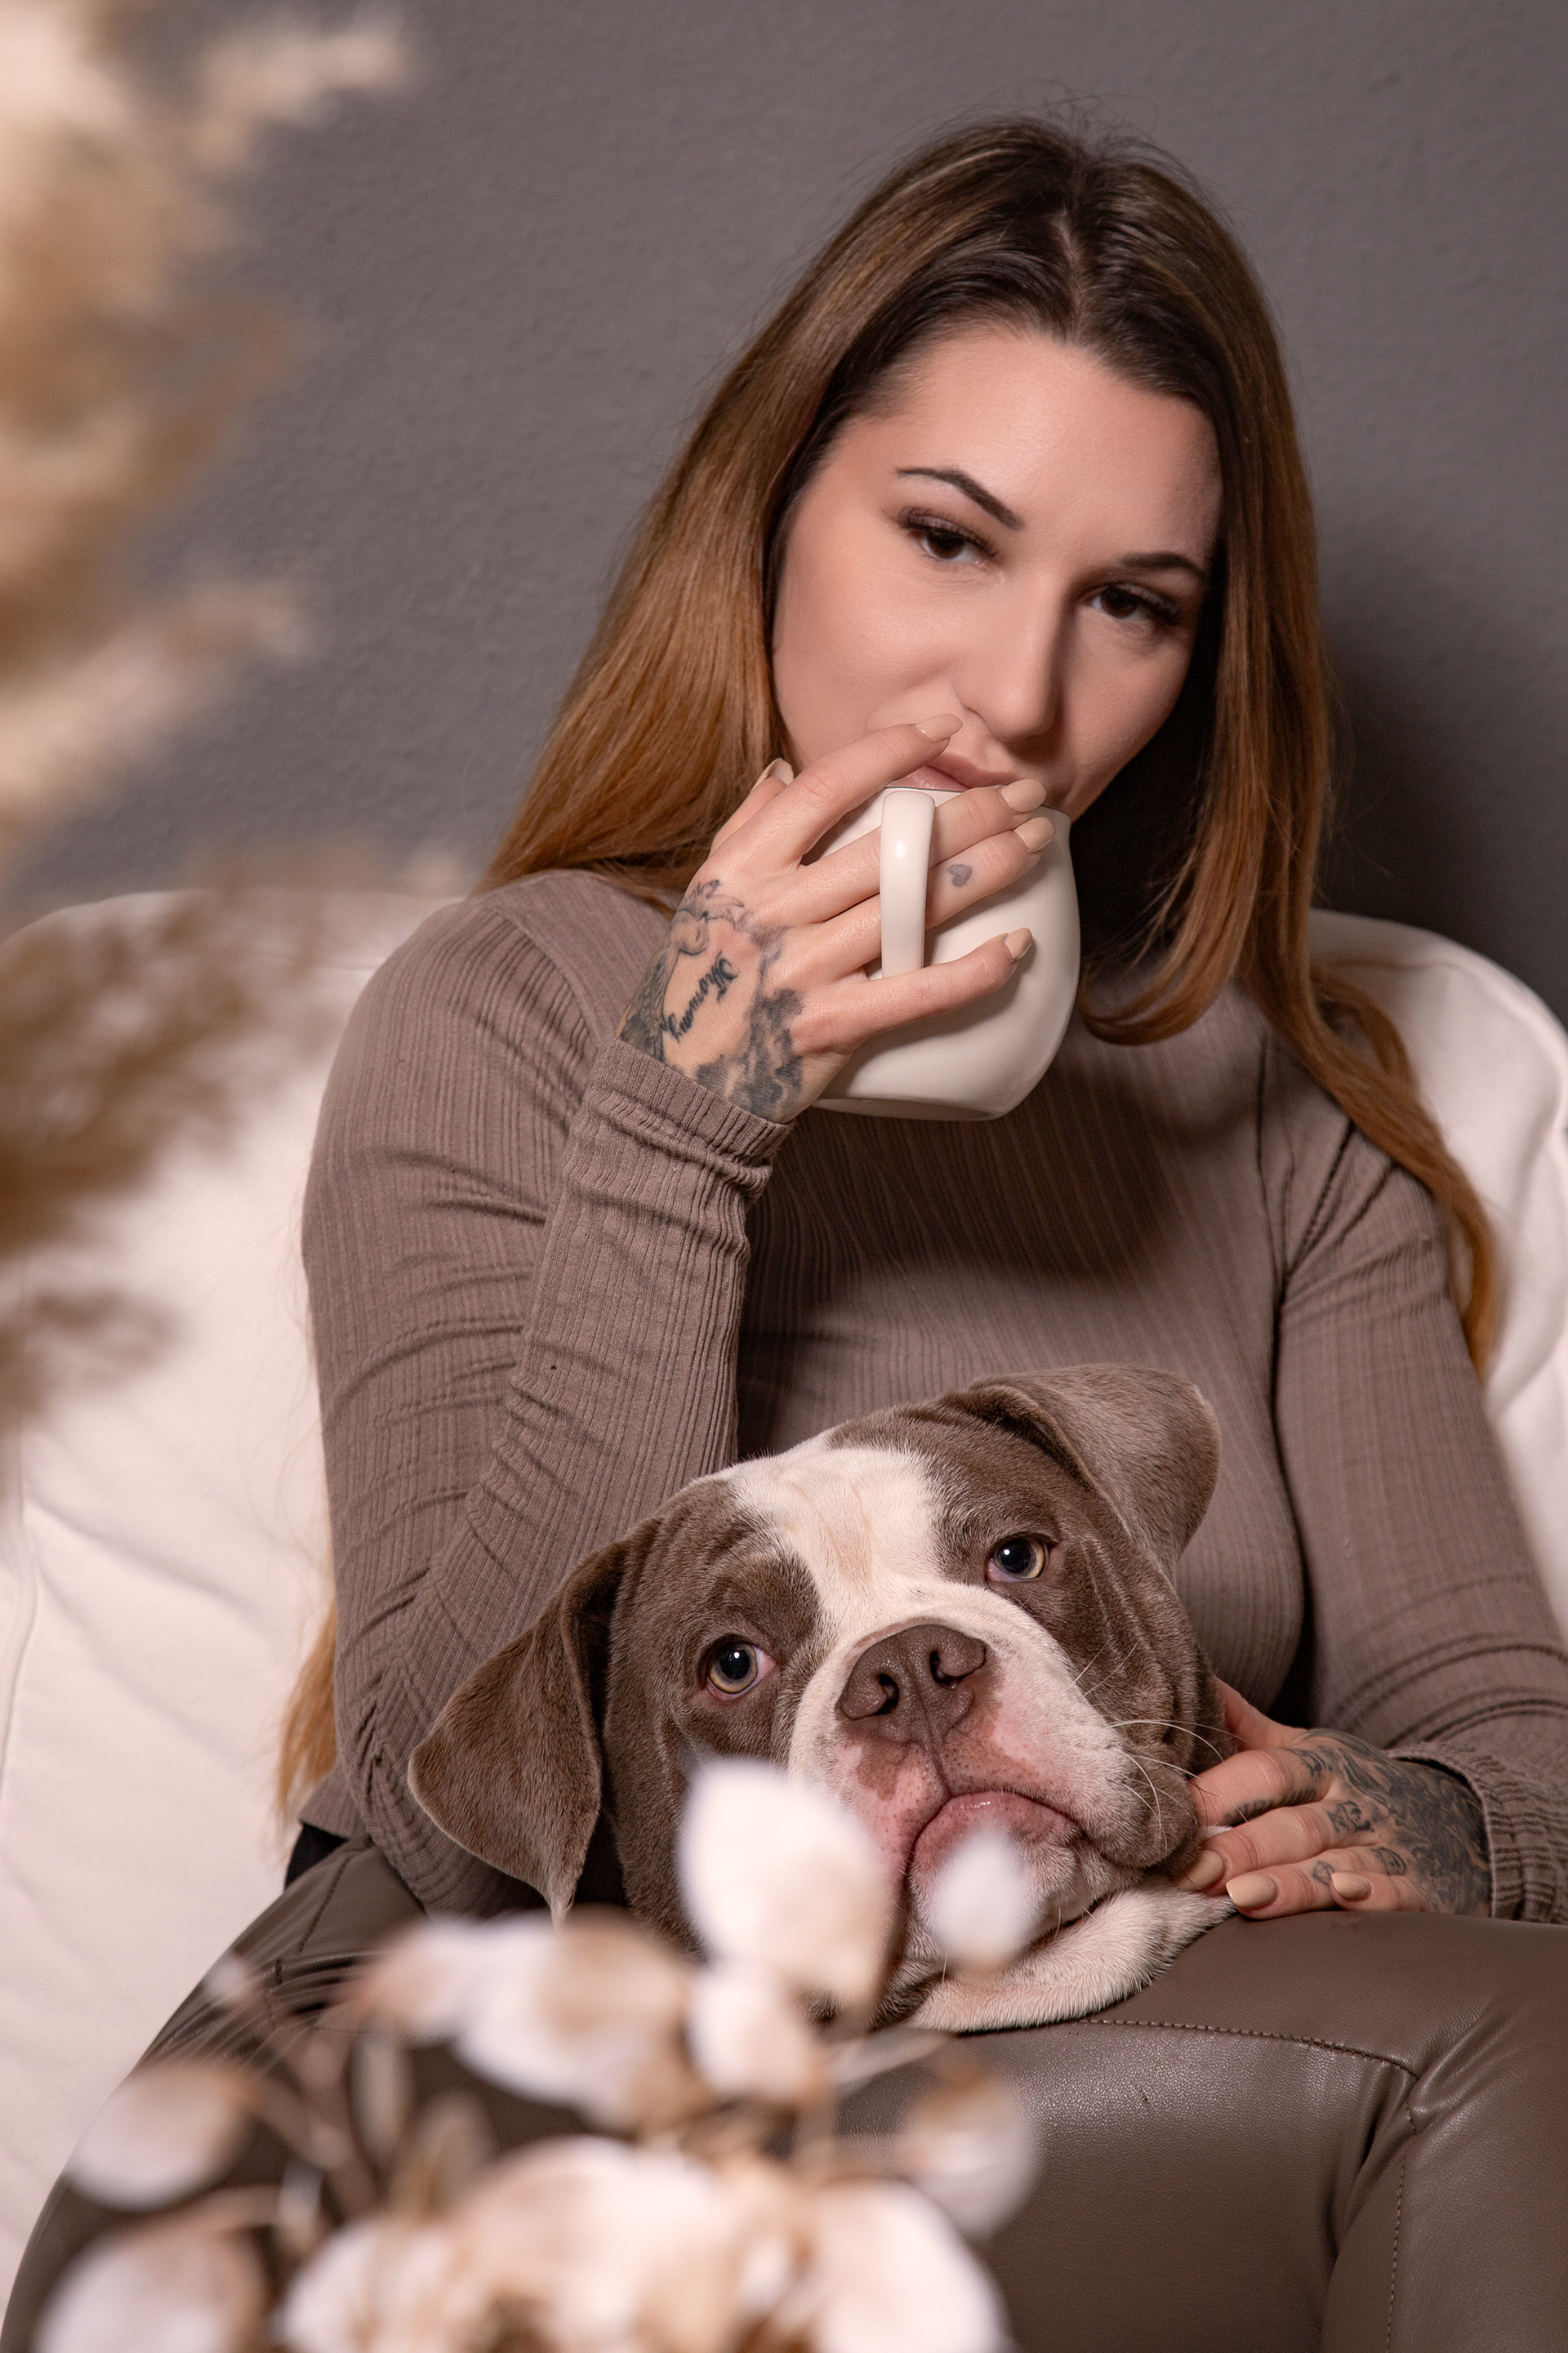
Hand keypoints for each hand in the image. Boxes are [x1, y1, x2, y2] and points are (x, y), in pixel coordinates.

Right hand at [617, 718, 1049, 1119]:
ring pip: (914, 906)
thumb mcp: (705, 895)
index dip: (890, 751)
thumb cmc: (696, 982)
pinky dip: (975, 971)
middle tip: (1026, 793)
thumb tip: (784, 769)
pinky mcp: (831, 1029)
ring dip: (988, 868)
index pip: (824, 788)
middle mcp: (772, 912)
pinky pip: (919, 992)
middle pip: (889, 845)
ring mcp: (803, 972)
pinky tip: (1019, 946)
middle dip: (970, 810)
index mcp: (741, 870)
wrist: (676, 1085)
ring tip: (1036, 843)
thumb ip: (745, 828)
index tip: (945, 732)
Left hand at [1176, 1680, 1489, 1918]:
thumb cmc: (1356, 1789)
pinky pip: (1396, 1892)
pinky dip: (1371, 1896)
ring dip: (1290, 1881)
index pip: (1265, 1772)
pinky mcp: (1422, 1888)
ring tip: (1241, 1895)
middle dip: (1241, 1846)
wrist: (1461, 1821)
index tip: (1170, 1813)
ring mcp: (1389, 1845)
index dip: (1218, 1791)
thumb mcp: (1309, 1750)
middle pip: (1292, 1823)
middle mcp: (1352, 1803)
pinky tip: (1344, 1897)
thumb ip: (1246, 1728)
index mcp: (1319, 1765)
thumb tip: (1189, 1682)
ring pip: (1335, 1861)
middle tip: (1192, 1869)